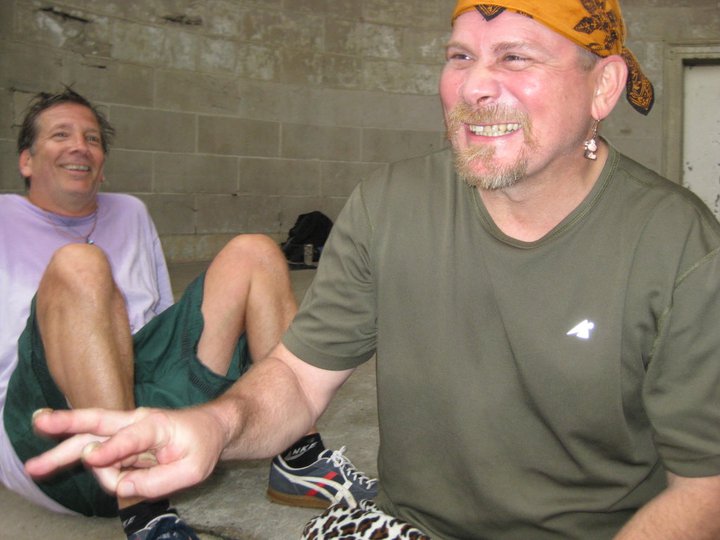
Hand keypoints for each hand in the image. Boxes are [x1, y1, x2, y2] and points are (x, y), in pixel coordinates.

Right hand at [25, 406, 225, 498]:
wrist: (209, 429)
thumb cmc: (203, 445)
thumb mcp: (194, 469)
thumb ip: (159, 482)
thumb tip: (122, 488)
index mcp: (156, 425)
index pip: (131, 438)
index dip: (111, 450)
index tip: (90, 458)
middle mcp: (135, 423)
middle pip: (97, 423)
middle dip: (67, 424)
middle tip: (39, 422)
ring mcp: (125, 433)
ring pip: (88, 441)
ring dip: (60, 452)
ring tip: (34, 467)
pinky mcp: (120, 445)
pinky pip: (101, 461)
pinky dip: (95, 469)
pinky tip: (114, 476)